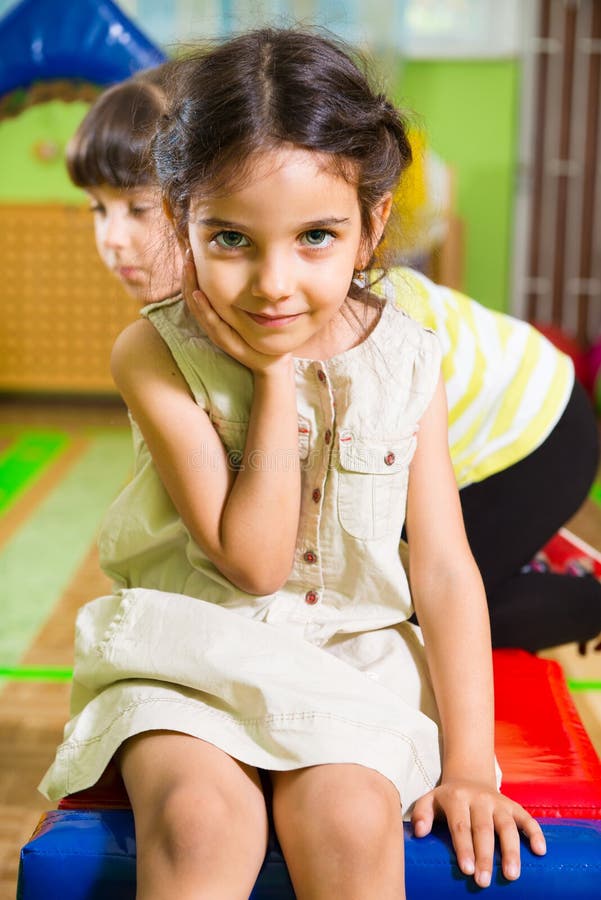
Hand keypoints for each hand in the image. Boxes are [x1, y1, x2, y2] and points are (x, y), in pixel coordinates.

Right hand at [182, 247, 293, 376]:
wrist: (274, 359)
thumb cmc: (261, 332)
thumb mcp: (249, 309)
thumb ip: (242, 291)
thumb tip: (241, 263)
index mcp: (215, 316)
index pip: (196, 291)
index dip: (191, 273)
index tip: (191, 251)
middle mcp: (213, 324)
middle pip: (193, 297)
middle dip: (188, 275)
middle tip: (188, 254)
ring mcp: (218, 334)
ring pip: (198, 309)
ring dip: (191, 287)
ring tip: (189, 267)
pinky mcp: (228, 343)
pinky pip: (213, 324)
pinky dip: (204, 310)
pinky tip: (199, 294)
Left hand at [411, 779, 545, 887]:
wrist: (469, 778)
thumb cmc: (447, 799)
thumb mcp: (429, 800)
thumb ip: (421, 814)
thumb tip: (418, 833)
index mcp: (457, 798)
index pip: (460, 825)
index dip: (463, 848)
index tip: (466, 870)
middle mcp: (480, 799)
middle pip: (483, 829)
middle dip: (485, 856)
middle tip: (484, 881)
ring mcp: (499, 802)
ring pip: (507, 826)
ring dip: (511, 850)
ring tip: (512, 875)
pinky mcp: (514, 806)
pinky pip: (527, 818)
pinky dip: (535, 833)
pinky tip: (540, 851)